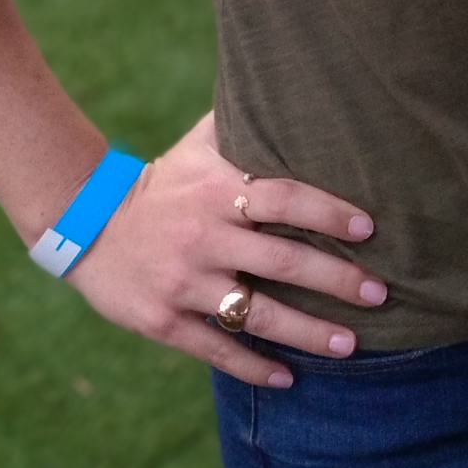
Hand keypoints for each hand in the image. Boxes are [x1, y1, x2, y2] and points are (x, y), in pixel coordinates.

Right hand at [67, 111, 386, 386]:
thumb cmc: (164, 182)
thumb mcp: (200, 147)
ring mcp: (184, 284)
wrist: (86, 223)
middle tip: (381, 294)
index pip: (285, 199)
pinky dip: (252, 366)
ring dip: (308, 332)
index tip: (369, 229)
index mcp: (218, 192)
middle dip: (337, 281)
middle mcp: (205, 238)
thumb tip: (298, 88)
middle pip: (282, 262)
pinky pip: (215, 348)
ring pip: (255, 314)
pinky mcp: (163, 321)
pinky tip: (287, 378)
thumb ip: (245, 125)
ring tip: (351, 345)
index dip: (328, 213)